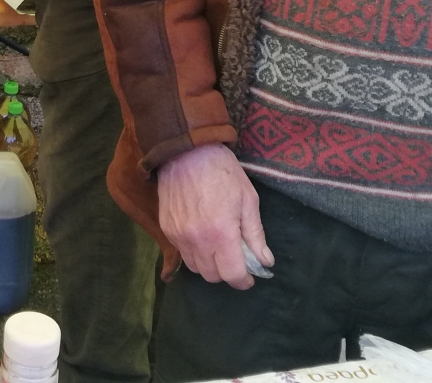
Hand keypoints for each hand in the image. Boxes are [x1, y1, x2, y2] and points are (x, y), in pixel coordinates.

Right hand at [157, 144, 272, 287]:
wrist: (187, 150)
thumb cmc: (223, 172)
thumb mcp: (248, 199)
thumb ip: (256, 235)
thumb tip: (265, 262)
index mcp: (221, 233)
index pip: (232, 275)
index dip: (243, 281)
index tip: (249, 277)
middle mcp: (197, 240)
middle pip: (212, 276)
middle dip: (226, 273)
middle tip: (234, 259)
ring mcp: (178, 235)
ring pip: (195, 267)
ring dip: (208, 265)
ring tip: (217, 248)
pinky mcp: (166, 228)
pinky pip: (181, 252)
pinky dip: (193, 252)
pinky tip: (201, 236)